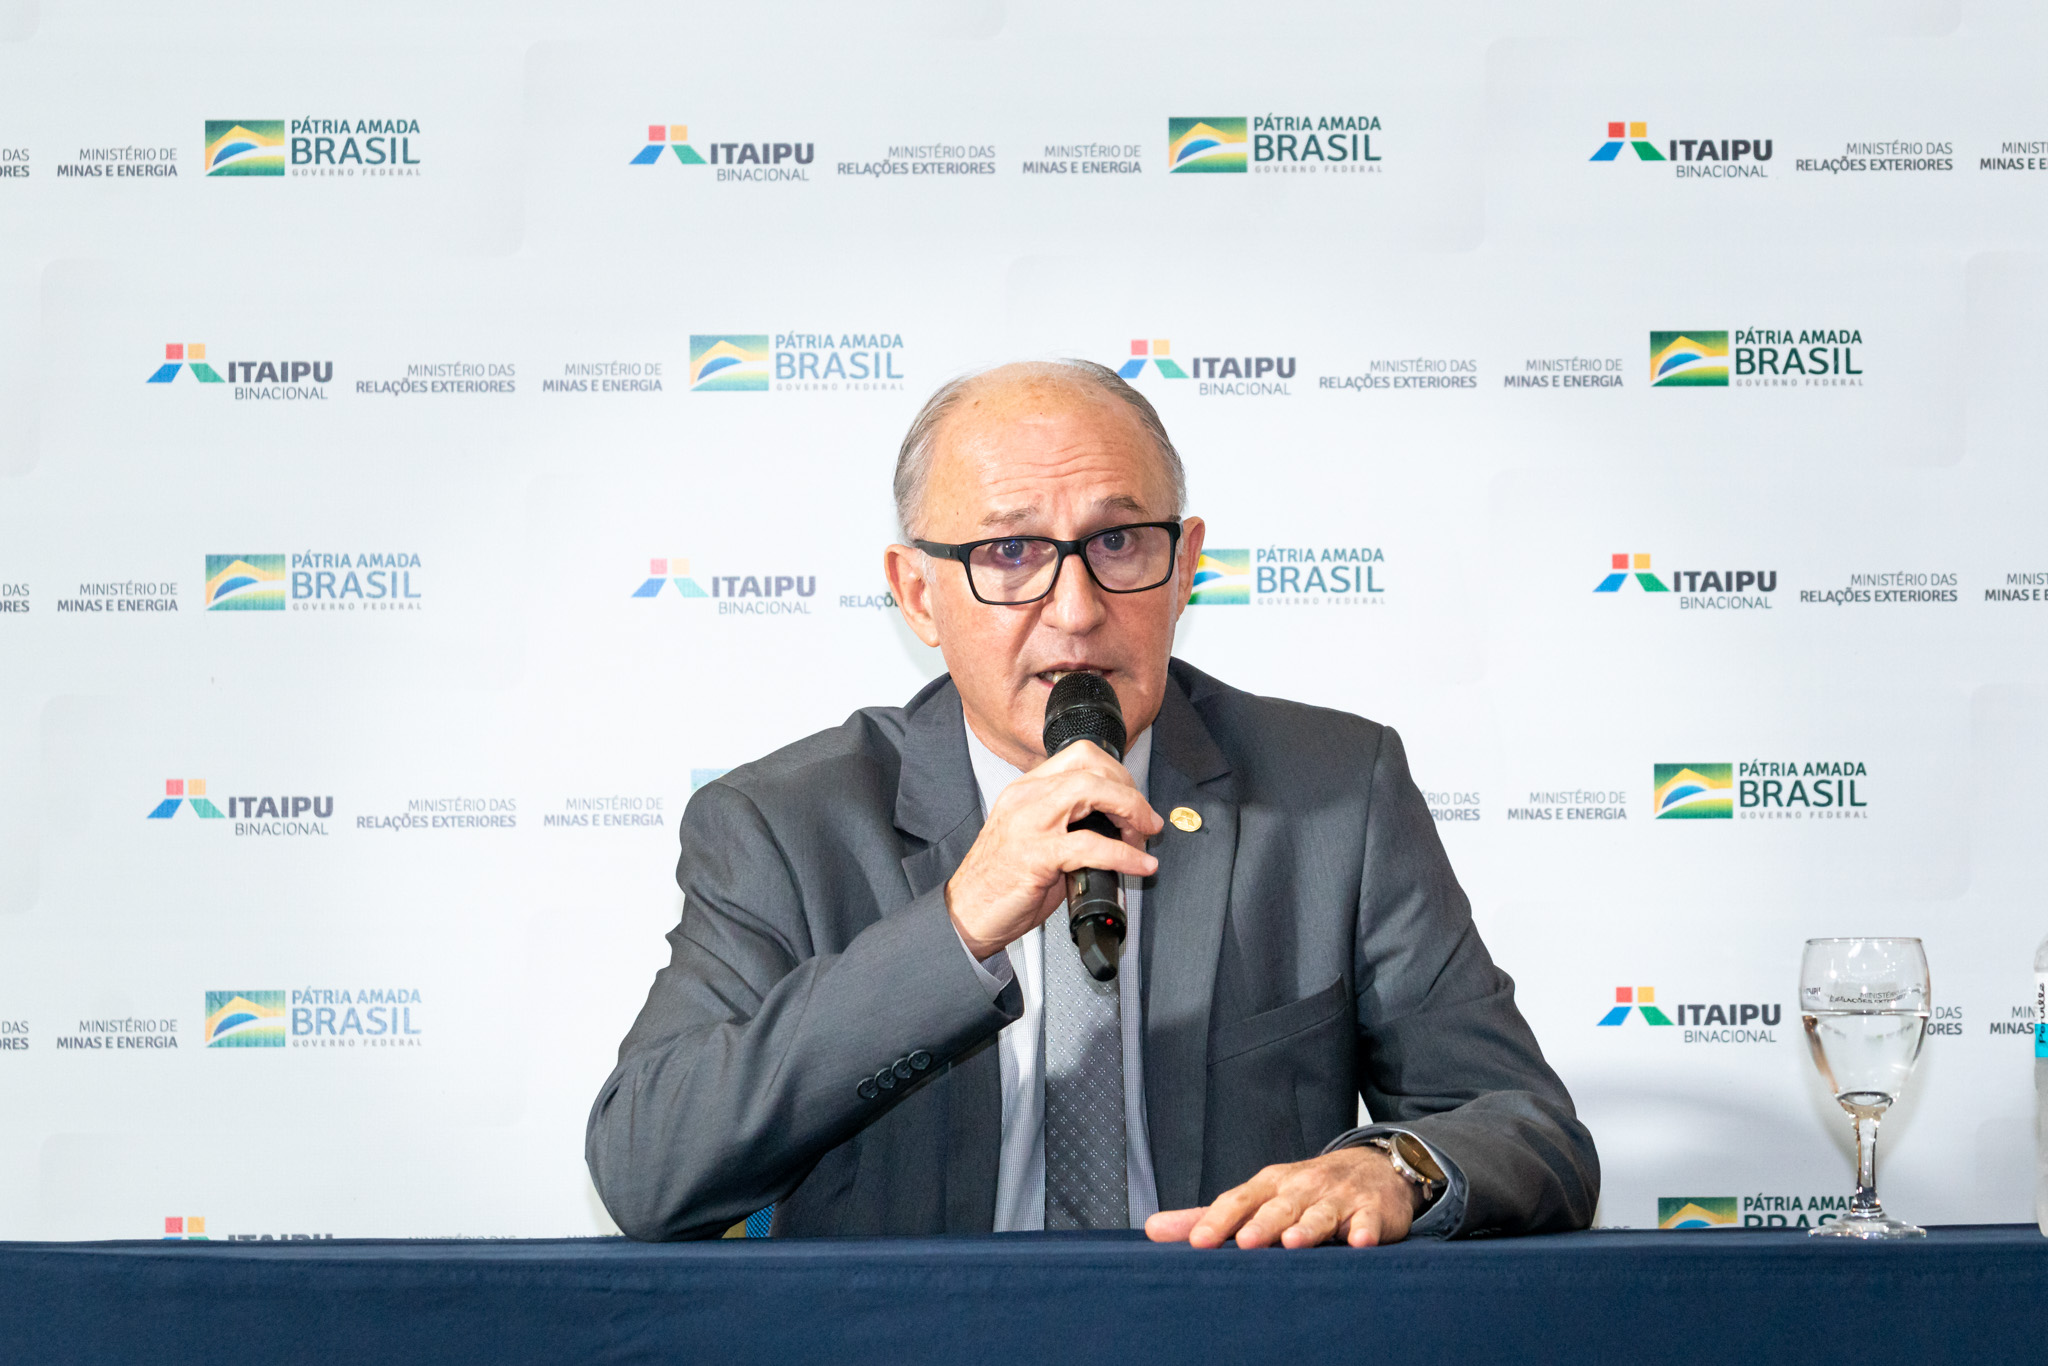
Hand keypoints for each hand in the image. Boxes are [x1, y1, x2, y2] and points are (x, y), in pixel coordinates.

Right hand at [945, 739, 1162, 958]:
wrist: (967, 914)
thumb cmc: (999, 882)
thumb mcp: (1033, 838)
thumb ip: (1067, 824)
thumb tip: (1115, 828)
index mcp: (1026, 790)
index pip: (1079, 755)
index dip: (1116, 772)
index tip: (1132, 798)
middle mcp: (1026, 798)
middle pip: (1091, 766)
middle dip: (1129, 790)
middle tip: (1145, 820)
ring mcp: (1030, 823)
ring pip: (1092, 791)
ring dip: (1130, 811)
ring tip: (1144, 835)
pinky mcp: (1036, 855)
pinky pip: (1092, 845)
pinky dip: (1125, 855)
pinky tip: (1140, 865)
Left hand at [1144, 1147, 1420, 1248]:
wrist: (1372, 1168)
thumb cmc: (1304, 1190)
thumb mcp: (1258, 1197)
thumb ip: (1210, 1216)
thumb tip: (1153, 1229)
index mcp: (1269, 1186)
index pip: (1238, 1201)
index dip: (1218, 1222)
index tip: (1197, 1243)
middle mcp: (1301, 1188)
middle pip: (1278, 1207)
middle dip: (1262, 1224)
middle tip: (1246, 1243)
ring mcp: (1338, 1198)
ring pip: (1321, 1213)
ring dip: (1308, 1227)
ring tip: (1293, 1243)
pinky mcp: (1373, 1211)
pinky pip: (1369, 1221)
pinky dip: (1365, 1231)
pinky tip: (1359, 1242)